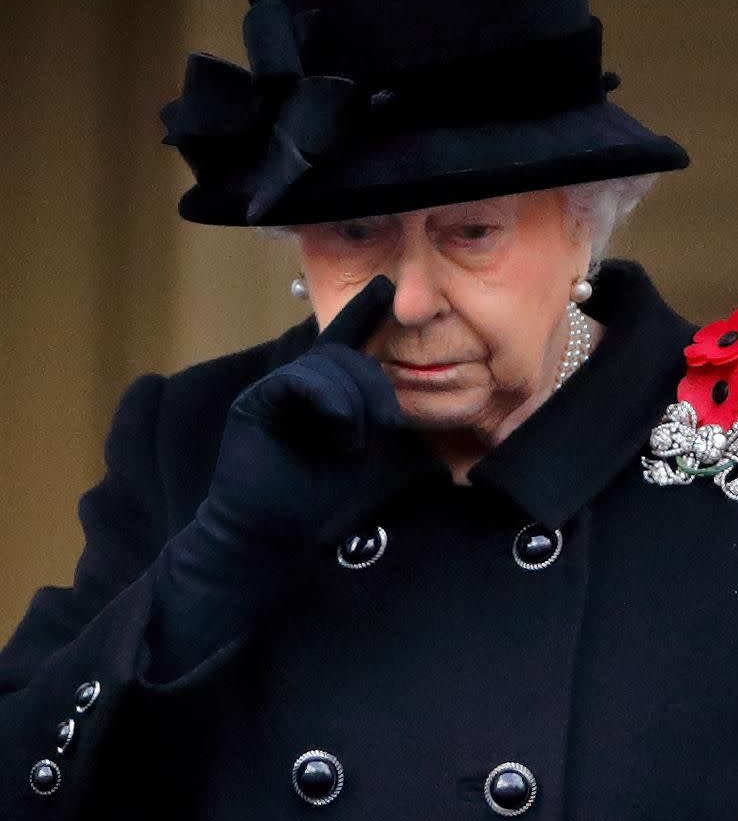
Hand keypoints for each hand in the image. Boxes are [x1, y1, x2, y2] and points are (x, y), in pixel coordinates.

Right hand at [144, 276, 432, 682]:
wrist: (266, 535)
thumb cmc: (314, 499)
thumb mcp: (361, 455)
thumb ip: (375, 421)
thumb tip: (400, 408)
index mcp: (324, 393)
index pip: (347, 342)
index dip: (366, 311)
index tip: (388, 286)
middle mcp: (298, 384)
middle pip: (345, 355)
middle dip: (374, 384)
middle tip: (385, 423)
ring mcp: (274, 391)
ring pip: (326, 363)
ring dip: (353, 398)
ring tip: (355, 439)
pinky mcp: (255, 404)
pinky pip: (297, 380)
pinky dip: (326, 400)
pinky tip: (338, 429)